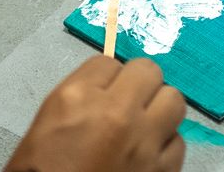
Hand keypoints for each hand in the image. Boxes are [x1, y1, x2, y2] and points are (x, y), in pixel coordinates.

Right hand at [4, 58, 186, 171]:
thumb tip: (103, 86)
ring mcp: (144, 141)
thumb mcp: (45, 128)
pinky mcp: (163, 169)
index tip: (103, 93)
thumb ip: (78, 100)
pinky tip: (148, 155)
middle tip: (128, 104)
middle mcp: (116, 112)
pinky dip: (165, 147)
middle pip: (148, 70)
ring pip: (174, 100)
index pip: (108, 62)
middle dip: (138, 86)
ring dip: (159, 111)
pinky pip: (178, 142)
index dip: (106, 79)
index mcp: (77, 98)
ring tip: (144, 126)